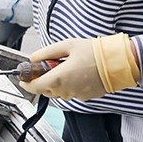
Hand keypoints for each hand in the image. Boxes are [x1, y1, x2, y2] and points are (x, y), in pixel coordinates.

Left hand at [19, 35, 140, 100]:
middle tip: (46, 67)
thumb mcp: (67, 45)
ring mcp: (76, 95)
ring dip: (56, 83)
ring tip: (65, 67)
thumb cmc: (95, 52)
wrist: (118, 62)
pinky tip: (77, 73)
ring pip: (58, 92)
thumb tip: (33, 58)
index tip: (24, 78)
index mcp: (58, 78)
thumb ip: (47, 52)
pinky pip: (72, 92)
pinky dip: (69, 85)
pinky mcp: (86, 97)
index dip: (26, 82)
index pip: (34, 86)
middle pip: (45, 90)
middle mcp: (65, 90)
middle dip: (42, 80)